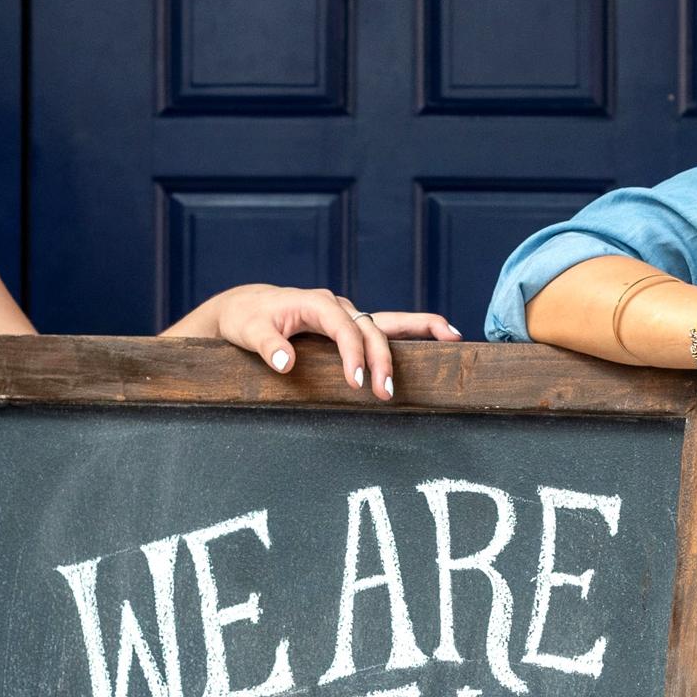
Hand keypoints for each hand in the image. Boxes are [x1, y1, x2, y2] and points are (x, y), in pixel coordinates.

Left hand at [180, 284, 459, 397]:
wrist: (245, 307)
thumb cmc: (247, 318)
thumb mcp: (249, 331)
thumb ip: (267, 346)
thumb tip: (286, 364)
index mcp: (316, 303)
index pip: (344, 328)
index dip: (353, 355)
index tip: (356, 383)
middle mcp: (338, 306)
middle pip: (373, 327)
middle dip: (384, 359)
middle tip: (387, 393)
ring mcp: (348, 315)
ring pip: (391, 321)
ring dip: (419, 334)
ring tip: (452, 341)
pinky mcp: (351, 327)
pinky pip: (389, 328)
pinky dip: (415, 332)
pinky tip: (441, 338)